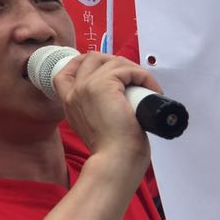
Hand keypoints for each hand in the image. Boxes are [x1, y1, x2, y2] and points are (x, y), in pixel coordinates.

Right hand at [51, 52, 157, 179]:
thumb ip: (98, 112)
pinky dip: (144, 76)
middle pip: (92, 58)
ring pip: (112, 62)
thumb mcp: (97, 127)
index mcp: (70, 102)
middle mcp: (74, 92)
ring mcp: (86, 86)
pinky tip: (152, 90)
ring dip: (135, 71)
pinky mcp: (103, 84)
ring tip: (147, 88)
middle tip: (135, 80)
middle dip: (116, 63)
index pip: (67, 71)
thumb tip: (122, 100)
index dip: (87, 63)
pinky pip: (127, 69)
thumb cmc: (114, 150)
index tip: (109, 70)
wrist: (116, 160)